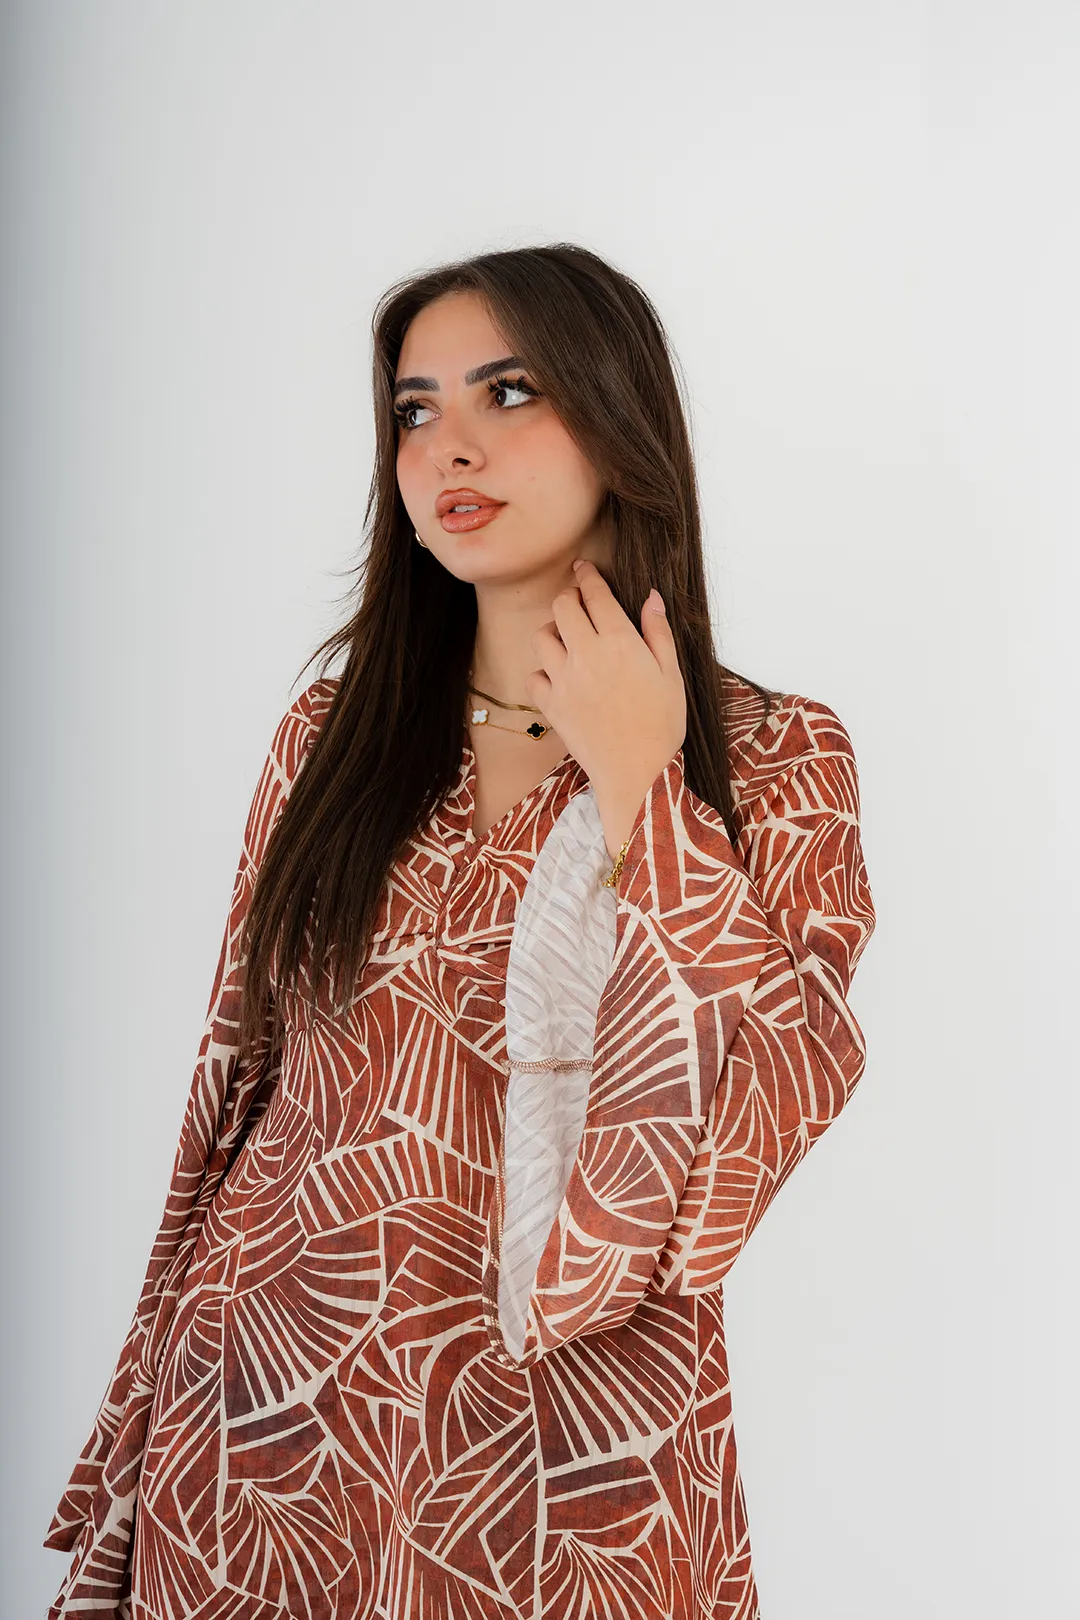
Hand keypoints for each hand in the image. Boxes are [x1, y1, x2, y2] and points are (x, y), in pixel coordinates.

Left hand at [525, 559, 686, 853]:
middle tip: (577, 602)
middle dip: (568, 597)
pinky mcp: (551, 705)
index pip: (595, 593)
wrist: (637, 770)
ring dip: (553, 631)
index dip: (587, 575)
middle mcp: (586, 654)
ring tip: (567, 639)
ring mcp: (564, 679)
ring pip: (542, 637)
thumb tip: (651, 597)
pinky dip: (543, 672)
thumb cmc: (662, 723)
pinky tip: (559, 677)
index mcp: (619, 640)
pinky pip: (534, 676)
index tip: (583, 567)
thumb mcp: (670, 672)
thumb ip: (657, 631)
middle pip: (562, 606)